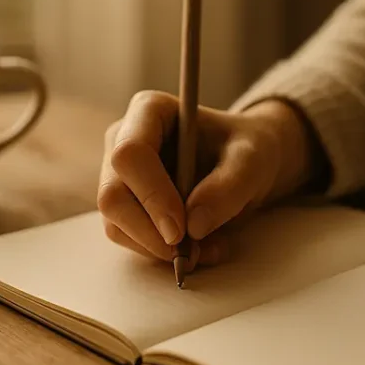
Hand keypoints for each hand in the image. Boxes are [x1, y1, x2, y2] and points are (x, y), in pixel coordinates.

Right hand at [97, 91, 317, 267]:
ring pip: (115, 223)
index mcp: (149, 111)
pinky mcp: (125, 205)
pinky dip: (161, 253)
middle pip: (112, 195)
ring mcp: (119, 174)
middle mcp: (123, 140)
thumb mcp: (252, 160)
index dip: (151, 194)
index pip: (130, 154)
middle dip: (149, 232)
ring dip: (158, 248)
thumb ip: (229, 186)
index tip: (182, 228)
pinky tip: (198, 248)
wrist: (244, 163)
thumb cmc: (246, 149)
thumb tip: (194, 224)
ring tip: (208, 249)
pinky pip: (128, 238)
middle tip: (190, 252)